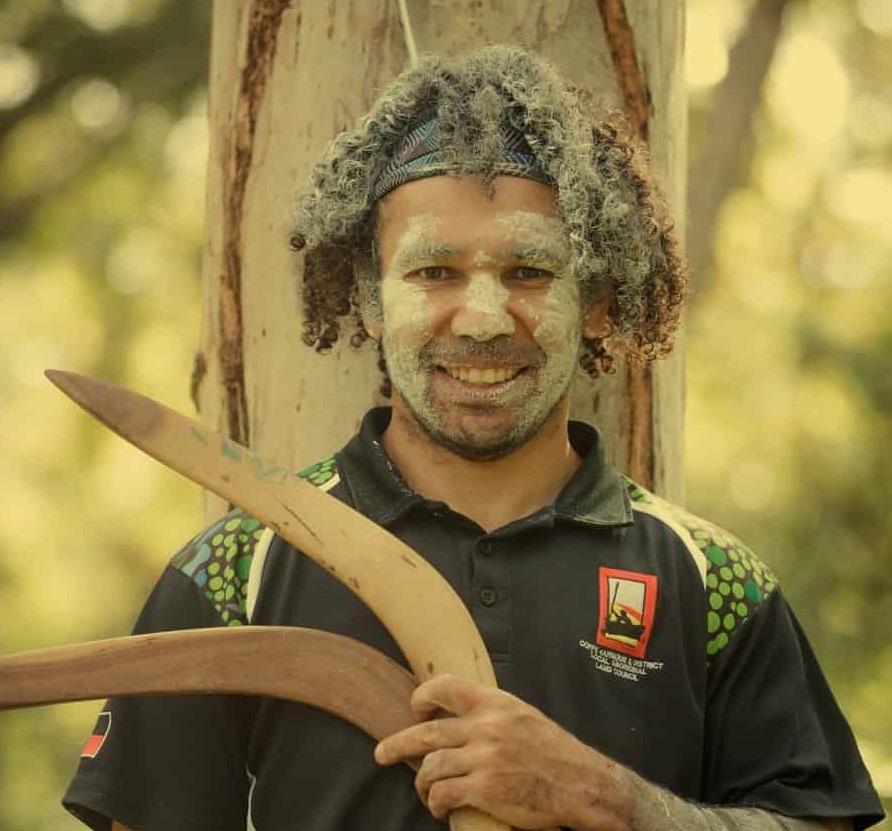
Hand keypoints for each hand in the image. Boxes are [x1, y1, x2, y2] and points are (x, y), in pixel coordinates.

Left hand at [374, 675, 634, 829]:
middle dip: (397, 744)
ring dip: (422, 782)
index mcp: (495, 703)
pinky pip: (444, 793)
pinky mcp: (485, 788)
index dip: (423, 696)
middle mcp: (486, 726)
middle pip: (427, 732)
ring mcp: (484, 758)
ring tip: (425, 791)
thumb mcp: (522, 717)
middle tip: (381, 753)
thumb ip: (491, 714)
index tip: (415, 708)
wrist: (581, 783)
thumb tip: (460, 719)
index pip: (447, 687)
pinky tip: (439, 806)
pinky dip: (436, 801)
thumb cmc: (554, 752)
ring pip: (431, 767)